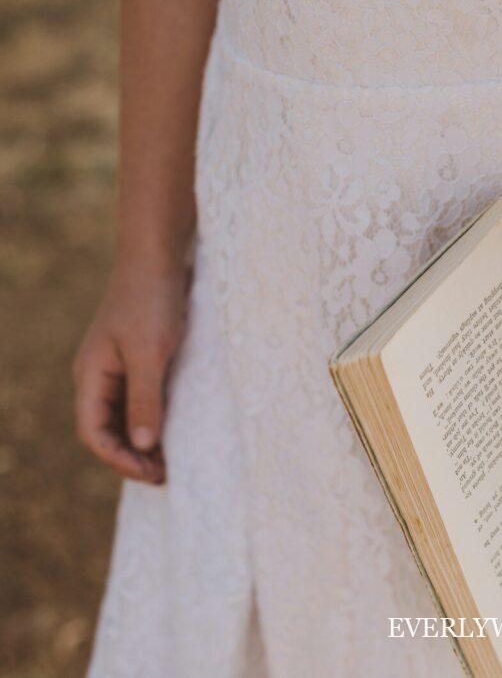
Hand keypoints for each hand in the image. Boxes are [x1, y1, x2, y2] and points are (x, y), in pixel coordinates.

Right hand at [72, 258, 188, 483]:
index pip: (93, 433)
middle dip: (132, 457)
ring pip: (126, 417)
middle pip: (108, 430)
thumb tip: (144, 445)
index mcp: (91, 376)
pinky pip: (143, 399)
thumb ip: (146, 397)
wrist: (159, 256)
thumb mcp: (150, 352)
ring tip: (173, 463)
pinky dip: (156, 420)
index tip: (153, 474)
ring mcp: (119, 367)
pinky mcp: (141, 359)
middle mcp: (100, 375)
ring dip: (145, 442)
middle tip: (166, 477)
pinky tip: (178, 431)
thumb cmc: (152, 300)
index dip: (119, 460)